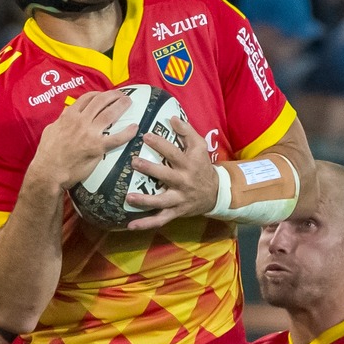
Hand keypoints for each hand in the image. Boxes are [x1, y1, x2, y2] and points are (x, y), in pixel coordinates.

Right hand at [26, 90, 134, 193]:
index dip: (98, 94)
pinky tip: (134, 128)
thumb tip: (66, 114)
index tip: (104, 95)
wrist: (49, 171)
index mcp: (69, 115)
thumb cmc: (47, 153)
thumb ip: (60, 120)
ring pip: (109, 114)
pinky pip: (117, 138)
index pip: (87, 98)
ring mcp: (90, 133)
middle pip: (101, 101)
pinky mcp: (97, 147)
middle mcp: (81, 121)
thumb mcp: (50, 130)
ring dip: (121, 105)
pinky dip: (127, 132)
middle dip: (113, 95)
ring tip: (128, 102)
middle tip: (122, 95)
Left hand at [125, 113, 221, 229]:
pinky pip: (159, 220)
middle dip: (150, 169)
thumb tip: (172, 117)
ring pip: (161, 201)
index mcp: (189, 164)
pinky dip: (145, 224)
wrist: (215, 193)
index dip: (160, 144)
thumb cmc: (203, 166)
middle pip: (166, 175)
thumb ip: (186, 131)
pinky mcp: (175, 212)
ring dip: (145, 200)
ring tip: (128, 197)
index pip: (174, 152)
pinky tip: (130, 225)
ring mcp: (179, 199)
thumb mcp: (200, 146)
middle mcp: (183, 182)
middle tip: (134, 162)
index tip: (145, 136)